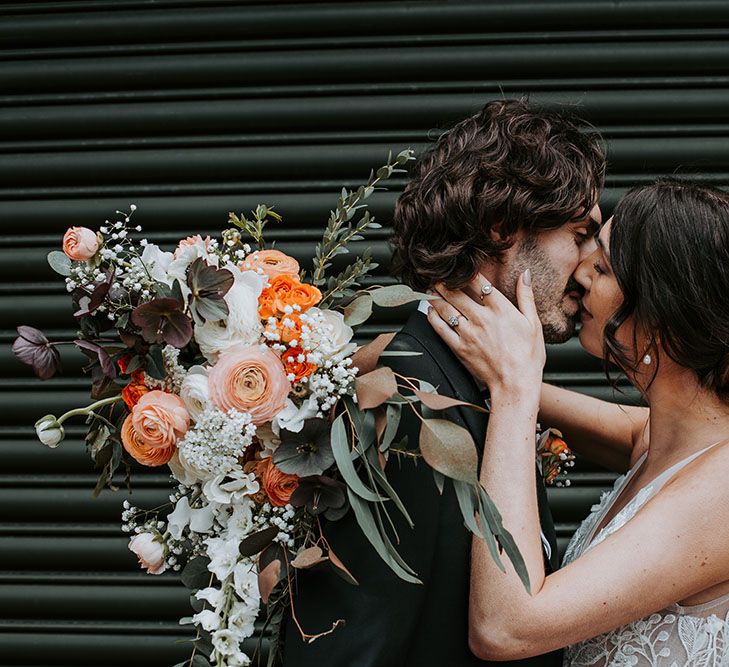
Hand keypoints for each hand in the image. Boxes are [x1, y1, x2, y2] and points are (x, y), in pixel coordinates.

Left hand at [426, 271, 545, 400]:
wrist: (516, 385)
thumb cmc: (528, 357)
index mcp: (500, 309)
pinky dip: (432, 317)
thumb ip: (526, 297)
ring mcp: (468, 333)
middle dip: (444, 281)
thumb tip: (526, 274)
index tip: (459, 266)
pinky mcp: (459, 348)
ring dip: (435, 295)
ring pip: (445, 309)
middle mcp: (481, 318)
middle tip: (436, 274)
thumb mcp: (534, 324)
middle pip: (456, 293)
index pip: (478, 282)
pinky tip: (429, 310)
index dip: (466, 272)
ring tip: (429, 287)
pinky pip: (441, 329)